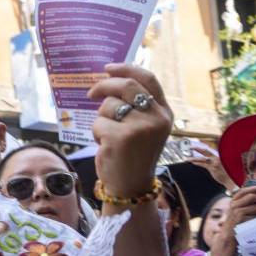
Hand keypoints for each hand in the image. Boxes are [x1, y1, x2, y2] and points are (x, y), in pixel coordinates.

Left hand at [87, 64, 173, 199]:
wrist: (131, 187)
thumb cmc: (133, 155)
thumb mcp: (144, 128)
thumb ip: (136, 105)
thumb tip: (110, 78)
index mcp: (164, 113)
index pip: (148, 79)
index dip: (127, 68)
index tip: (108, 67)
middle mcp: (157, 118)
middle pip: (126, 86)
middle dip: (104, 86)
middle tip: (91, 93)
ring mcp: (140, 127)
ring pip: (108, 105)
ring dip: (101, 119)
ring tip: (109, 136)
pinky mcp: (121, 137)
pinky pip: (98, 123)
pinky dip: (96, 133)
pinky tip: (105, 146)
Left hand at [188, 143, 235, 191]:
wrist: (230, 180)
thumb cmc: (226, 174)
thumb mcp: (221, 165)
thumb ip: (215, 161)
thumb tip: (207, 160)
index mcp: (219, 156)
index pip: (208, 151)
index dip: (202, 149)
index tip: (196, 147)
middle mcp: (217, 158)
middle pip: (205, 151)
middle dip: (197, 148)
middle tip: (190, 147)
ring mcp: (215, 162)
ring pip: (202, 158)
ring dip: (193, 159)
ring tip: (187, 159)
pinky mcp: (213, 168)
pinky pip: (203, 164)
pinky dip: (197, 163)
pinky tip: (193, 163)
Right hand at [225, 184, 255, 228]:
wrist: (228, 236)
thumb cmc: (237, 223)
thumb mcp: (238, 210)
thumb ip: (247, 203)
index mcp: (234, 201)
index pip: (244, 190)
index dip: (254, 188)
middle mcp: (234, 205)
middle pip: (252, 197)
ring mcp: (237, 212)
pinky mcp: (241, 220)